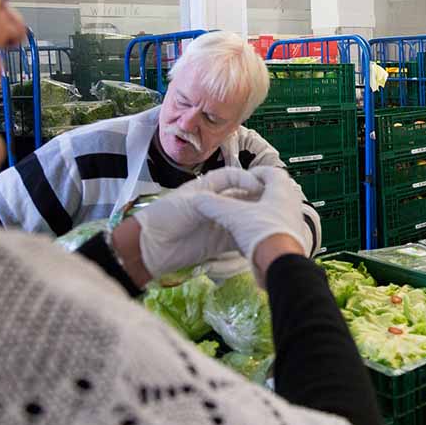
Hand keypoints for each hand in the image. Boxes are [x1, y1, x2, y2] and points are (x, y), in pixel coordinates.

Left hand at [129, 167, 262, 280]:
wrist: (150, 248)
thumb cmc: (165, 217)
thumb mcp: (189, 201)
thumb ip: (215, 199)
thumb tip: (237, 202)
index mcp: (207, 187)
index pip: (232, 177)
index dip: (246, 179)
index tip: (260, 186)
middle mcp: (216, 204)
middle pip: (242, 197)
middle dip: (258, 198)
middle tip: (274, 202)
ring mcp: (219, 223)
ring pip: (244, 218)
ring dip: (256, 219)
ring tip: (272, 221)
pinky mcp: (219, 243)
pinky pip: (240, 238)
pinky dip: (250, 238)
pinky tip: (261, 238)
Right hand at [193, 166, 310, 265]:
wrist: (280, 264)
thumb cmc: (263, 236)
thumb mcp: (233, 216)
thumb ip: (216, 205)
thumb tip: (199, 199)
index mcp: (281, 191)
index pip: (273, 172)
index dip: (258, 172)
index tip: (248, 176)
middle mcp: (292, 204)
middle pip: (277, 191)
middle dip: (260, 191)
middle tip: (247, 194)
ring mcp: (294, 222)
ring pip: (278, 209)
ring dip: (263, 210)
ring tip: (247, 215)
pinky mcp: (293, 238)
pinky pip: (279, 226)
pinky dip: (266, 226)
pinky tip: (254, 234)